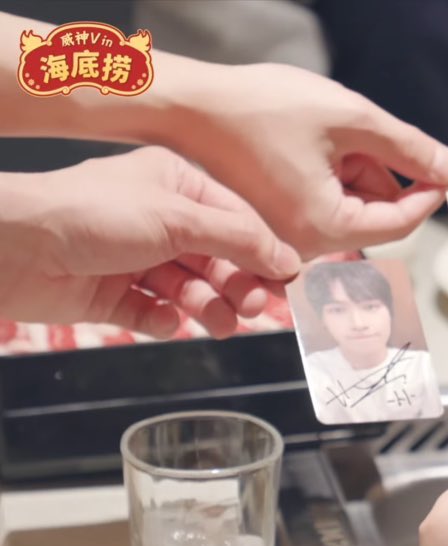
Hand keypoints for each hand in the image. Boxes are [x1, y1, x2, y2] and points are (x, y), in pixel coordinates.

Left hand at [0, 147, 300, 337]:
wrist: (12, 247)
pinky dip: (167, 319)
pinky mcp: (113, 295)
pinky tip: (168, 320)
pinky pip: (155, 312)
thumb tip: (286, 259)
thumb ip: (238, 240)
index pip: (237, 221)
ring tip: (220, 324)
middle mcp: (160, 220)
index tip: (287, 279)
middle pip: (218, 258)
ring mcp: (135, 259)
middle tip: (255, 307)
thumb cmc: (90, 214)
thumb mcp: (179, 218)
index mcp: (176, 185)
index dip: (263, 251)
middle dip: (238, 284)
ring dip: (210, 306)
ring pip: (192, 289)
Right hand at [167, 63, 447, 258]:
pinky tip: (311, 143)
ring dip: (355, 169)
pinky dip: (332, 173)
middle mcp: (304, 247)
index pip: (401, 223)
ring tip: (324, 132)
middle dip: (379, 171)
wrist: (191, 105)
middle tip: (354, 131)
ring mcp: (288, 237)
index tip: (445, 164)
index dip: (429, 191)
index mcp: (323, 229)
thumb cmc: (262, 108)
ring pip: (352, 206)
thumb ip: (409, 148)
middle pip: (375, 214)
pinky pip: (325, 204)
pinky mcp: (277, 223)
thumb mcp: (350, 118)